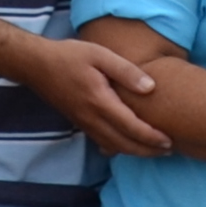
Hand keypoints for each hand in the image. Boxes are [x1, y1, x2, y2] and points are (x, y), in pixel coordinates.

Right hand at [36, 33, 171, 154]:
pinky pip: (101, 142)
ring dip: (134, 152)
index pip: (131, 127)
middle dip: (147, 151)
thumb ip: (126, 71)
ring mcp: (83, 123)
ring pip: (112, 146)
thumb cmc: (69, 56)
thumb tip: (151, 88)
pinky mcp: (79, 123)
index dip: (151, 137)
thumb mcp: (100, 54)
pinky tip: (128, 146)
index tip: (170, 142)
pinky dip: (118, 148)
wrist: (35, 65)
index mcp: (99, 101)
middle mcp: (91, 118)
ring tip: (154, 152)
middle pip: (124, 144)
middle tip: (169, 152)